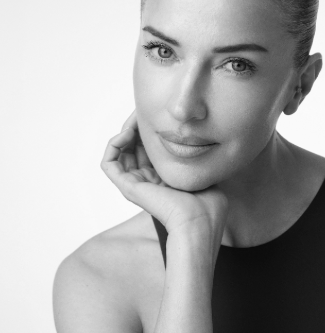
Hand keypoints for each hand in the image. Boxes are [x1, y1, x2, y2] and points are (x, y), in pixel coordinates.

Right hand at [101, 110, 228, 241]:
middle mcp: (149, 181)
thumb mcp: (204, 172)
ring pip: (120, 151)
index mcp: (166, 179)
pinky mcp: (127, 187)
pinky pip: (108, 163)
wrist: (198, 222)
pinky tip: (126, 134)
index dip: (153, 129)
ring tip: (135, 120)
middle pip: (135, 146)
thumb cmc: (207, 205)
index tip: (160, 114)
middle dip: (138, 125)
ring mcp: (136, 184)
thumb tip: (198, 140)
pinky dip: (113, 144)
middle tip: (144, 110)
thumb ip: (198, 157)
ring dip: (125, 130)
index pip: (152, 148)